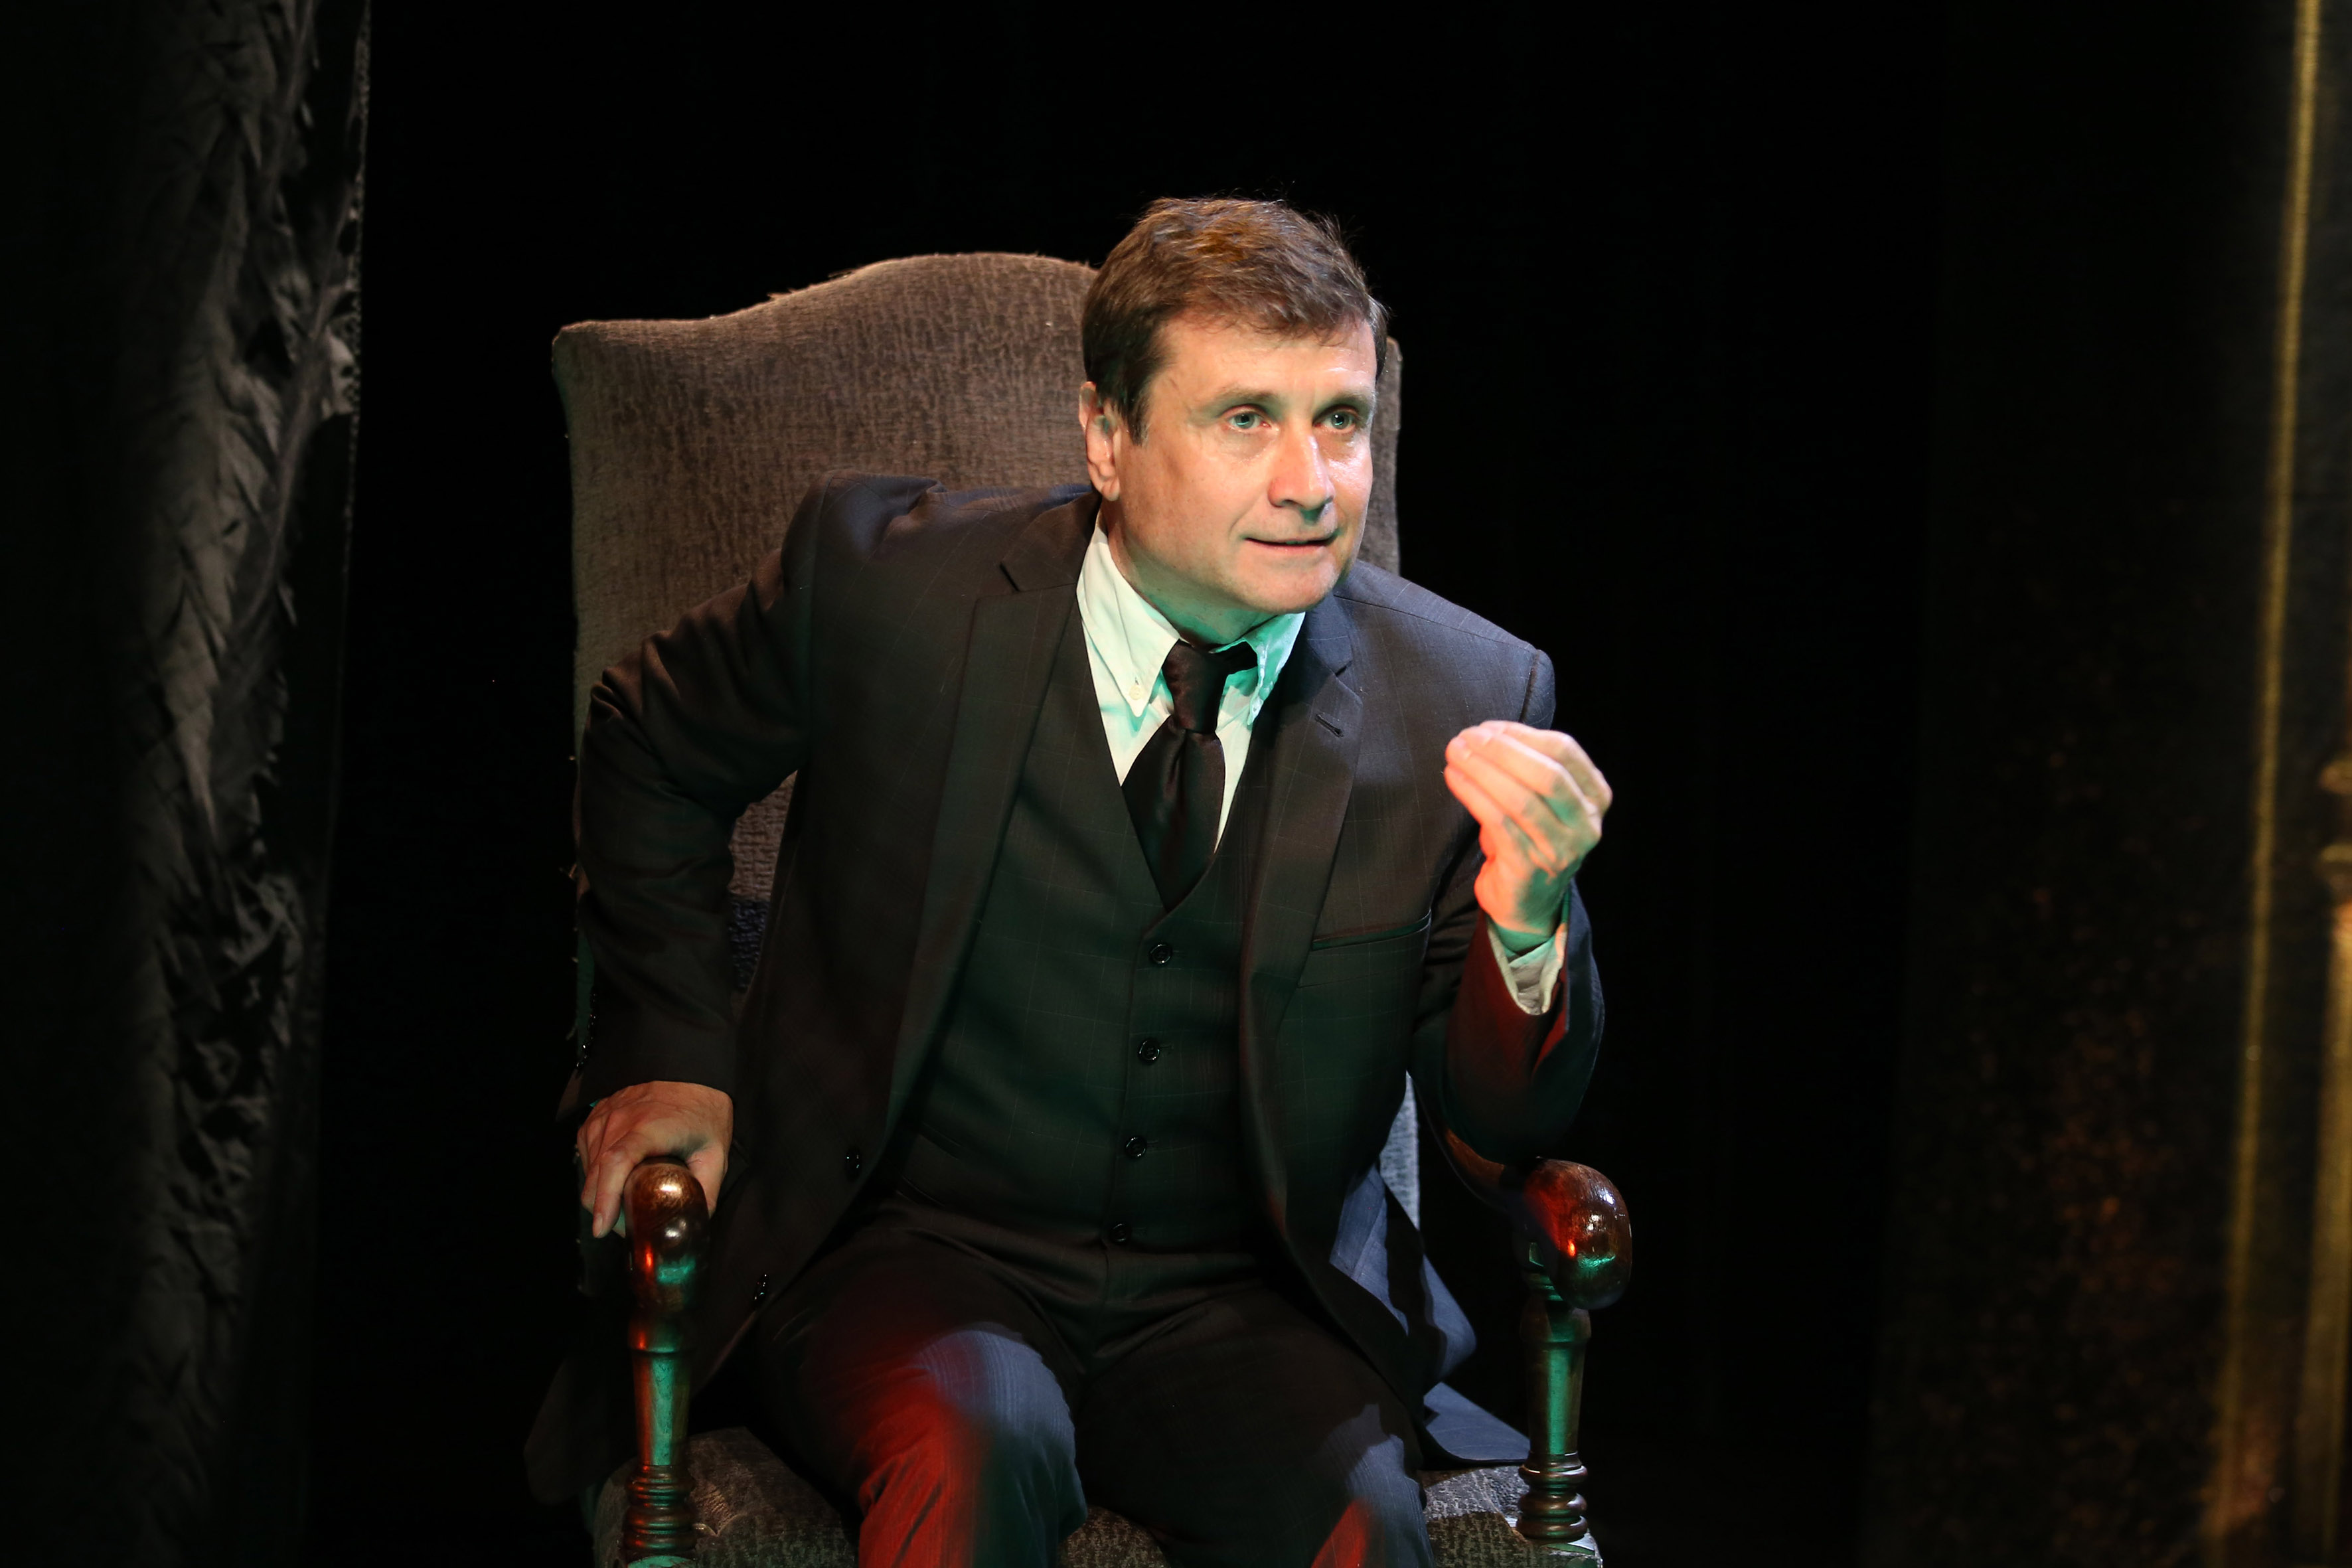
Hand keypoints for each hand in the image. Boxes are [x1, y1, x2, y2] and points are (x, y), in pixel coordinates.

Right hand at [576, 1080, 733, 1238]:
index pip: (616, 1164)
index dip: (605, 1198)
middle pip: (597, 1173)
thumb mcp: (715, 1153)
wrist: (693, 1074)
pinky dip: (595, 1172)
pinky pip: (587, 1151)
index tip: (603, 1226)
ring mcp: (605, 1115)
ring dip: (598, 1192)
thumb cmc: (704, 1113)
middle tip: (620, 1228)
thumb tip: (692, 1222)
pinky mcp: (598, 1115)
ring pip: (589, 1166)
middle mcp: (621, 1119)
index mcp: (649, 1127)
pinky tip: (612, 1179)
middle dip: (601, 1208)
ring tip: (620, 1204)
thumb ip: (705, 1191)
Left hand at [1443, 720, 1611, 950]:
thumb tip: (1487, 733)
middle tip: (1467, 738)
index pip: (1564, 751)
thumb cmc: (1530, 839)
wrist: (1526, 901)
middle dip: (1502, 750)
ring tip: (1455, 754)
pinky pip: (1499, 823)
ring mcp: (1560, 850)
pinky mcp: (1529, 868)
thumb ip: (1528, 767)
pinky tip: (1454, 778)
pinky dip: (1473, 795)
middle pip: (1546, 775)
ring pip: (1520, 799)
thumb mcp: (1543, 801)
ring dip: (1482, 770)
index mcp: (1595, 798)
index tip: (1487, 727)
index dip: (1522, 734)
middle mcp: (1585, 825)